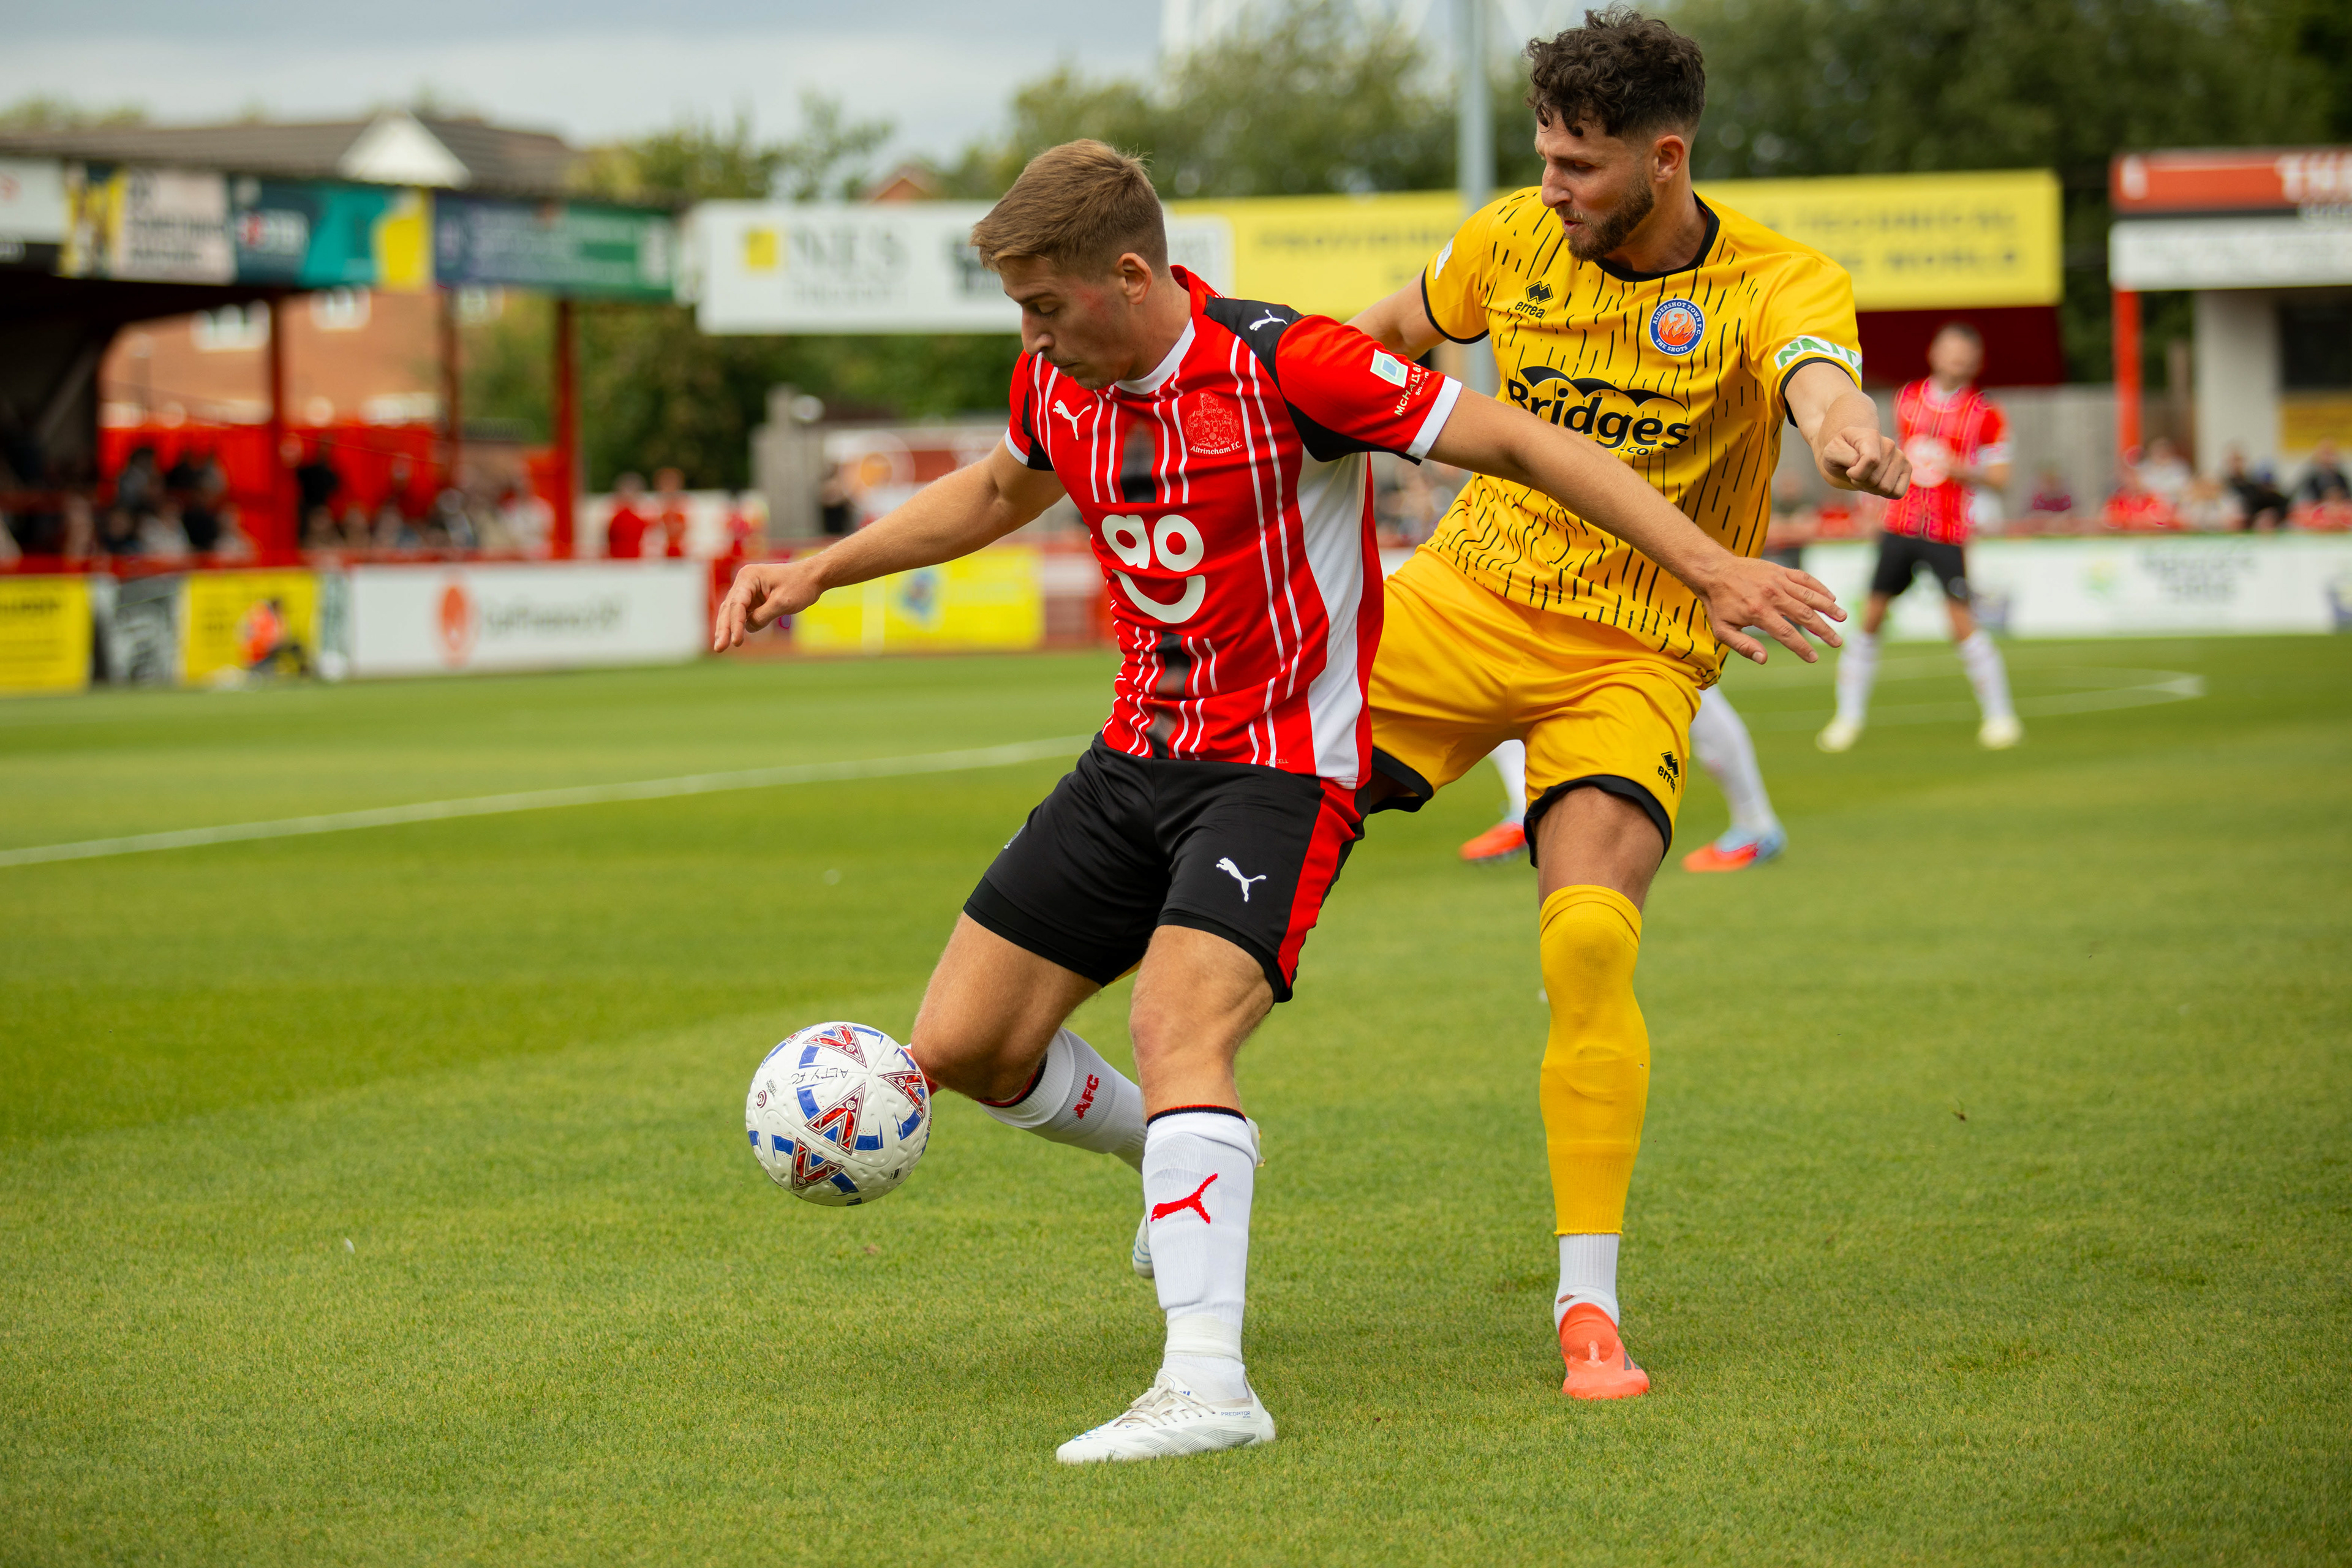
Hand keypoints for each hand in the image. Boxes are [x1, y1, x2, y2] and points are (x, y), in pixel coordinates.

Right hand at [712, 559, 823, 650]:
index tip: (735, 642)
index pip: (737, 604)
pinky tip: (732, 639)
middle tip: (719, 648)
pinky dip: (737, 626)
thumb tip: (748, 628)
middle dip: (724, 629)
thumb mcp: (782, 603)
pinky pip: (741, 614)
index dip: (735, 625)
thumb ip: (762, 616)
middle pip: (729, 608)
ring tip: (720, 647)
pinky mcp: (753, 598)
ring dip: (727, 629)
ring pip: (732, 612)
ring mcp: (747, 590)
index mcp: (749, 577)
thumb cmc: (800, 585)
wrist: (813, 577)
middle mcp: (744, 581)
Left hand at [1697, 555, 1845, 664]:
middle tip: (1837, 642)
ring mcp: (1778, 581)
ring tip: (1843, 618)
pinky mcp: (1780, 570)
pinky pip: (1804, 578)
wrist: (1714, 571)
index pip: (1787, 634)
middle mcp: (1772, 596)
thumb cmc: (1718, 604)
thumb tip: (1763, 659)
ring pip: (1809, 595)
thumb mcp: (1722, 630)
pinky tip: (1831, 597)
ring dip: (1828, 607)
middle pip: (1805, 616)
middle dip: (1824, 631)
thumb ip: (1743, 645)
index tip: (1814, 658)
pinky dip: (1819, 587)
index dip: (1802, 648)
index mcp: (1758, 613)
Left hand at [1820, 424, 1910, 498]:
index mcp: (1870, 436)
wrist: (1851, 453)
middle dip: (1861, 482)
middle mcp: (1888, 444)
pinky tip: (1877, 482)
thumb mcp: (1831, 453)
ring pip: (1885, 489)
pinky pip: (1897, 493)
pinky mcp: (1907, 469)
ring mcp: (1900, 456)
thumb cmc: (1840, 453)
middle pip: (1875, 480)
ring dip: (1871, 488)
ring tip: (1865, 476)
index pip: (1872, 461)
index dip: (1856, 473)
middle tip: (1856, 473)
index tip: (1849, 470)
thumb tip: (1861, 464)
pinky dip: (1884, 493)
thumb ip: (1843, 456)